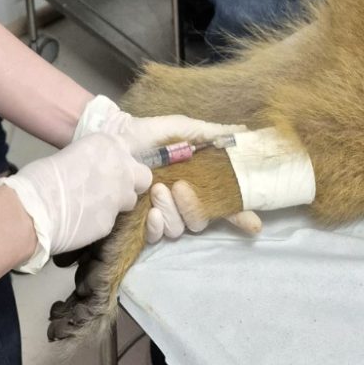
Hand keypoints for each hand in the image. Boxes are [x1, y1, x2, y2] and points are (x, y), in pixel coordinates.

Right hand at [0, 134, 151, 272]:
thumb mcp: (73, 155)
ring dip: (119, 203)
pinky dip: (102, 220)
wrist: (36, 208)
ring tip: (96, 206)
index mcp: (109, 144)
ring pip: (132, 201)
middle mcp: (121, 167)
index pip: (134, 147)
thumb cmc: (43, 175)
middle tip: (114, 189)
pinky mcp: (113, 221)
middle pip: (144, 177)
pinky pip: (113, 220)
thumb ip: (92, 161)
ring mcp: (120, 196)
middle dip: (133, 183)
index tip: (116, 166)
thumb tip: (93, 170)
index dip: (125, 160)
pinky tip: (84, 221)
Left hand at [72, 97, 259, 244]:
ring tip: (155, 191)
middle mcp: (183, 201)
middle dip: (191, 206)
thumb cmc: (145, 134)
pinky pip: (159, 236)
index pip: (224, 203)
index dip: (240, 215)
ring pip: (180, 228)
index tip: (253, 223)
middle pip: (201, 220)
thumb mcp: (178, 128)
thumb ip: (208, 133)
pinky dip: (157, 226)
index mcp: (196, 181)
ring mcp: (164, 214)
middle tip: (176, 186)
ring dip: (171, 211)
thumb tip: (241, 132)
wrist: (111, 143)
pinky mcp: (142, 224)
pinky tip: (150, 212)